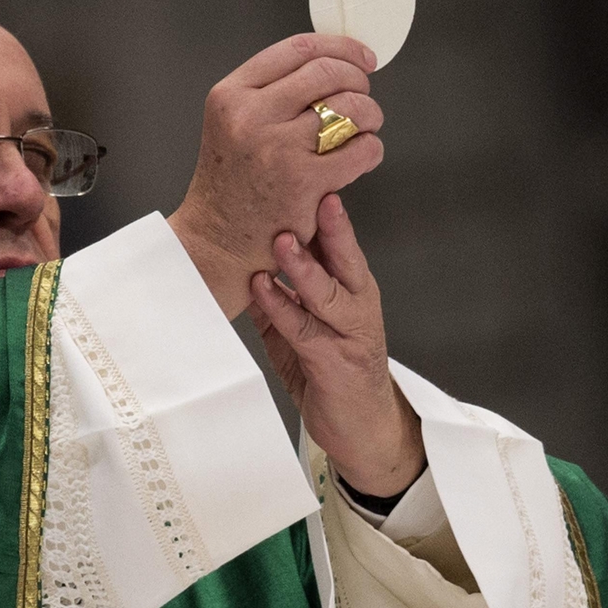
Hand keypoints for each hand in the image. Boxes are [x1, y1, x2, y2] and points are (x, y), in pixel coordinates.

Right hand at [168, 32, 385, 318]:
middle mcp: (250, 116)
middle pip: (328, 72)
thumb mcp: (233, 122)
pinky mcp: (303, 181)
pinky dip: (371, 150)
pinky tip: (361, 157)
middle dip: (358, 80)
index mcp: (231, 94)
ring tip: (364, 128)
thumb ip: (271, 91)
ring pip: (351, 107)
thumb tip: (334, 62)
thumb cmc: (233, 181)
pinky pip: (361, 149)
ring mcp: (277, 148)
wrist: (217, 239)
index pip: (298, 48)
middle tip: (362, 97)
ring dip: (369, 115)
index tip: (362, 58)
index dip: (340, 48)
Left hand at [248, 193, 423, 497]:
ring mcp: (350, 335)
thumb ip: (281, 295)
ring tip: (281, 240)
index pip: (340, 244)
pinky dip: (281, 308)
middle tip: (313, 196)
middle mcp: (357, 306)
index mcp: (351, 290)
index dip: (327, 214)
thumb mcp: (301, 327)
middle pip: (345, 258)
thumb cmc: (329, 372)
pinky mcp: (335, 363)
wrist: (360, 429)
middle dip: (330, 227)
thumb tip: (247, 262)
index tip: (310, 178)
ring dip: (303, 266)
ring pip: (326, 292)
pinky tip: (262, 288)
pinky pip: (305, 330)